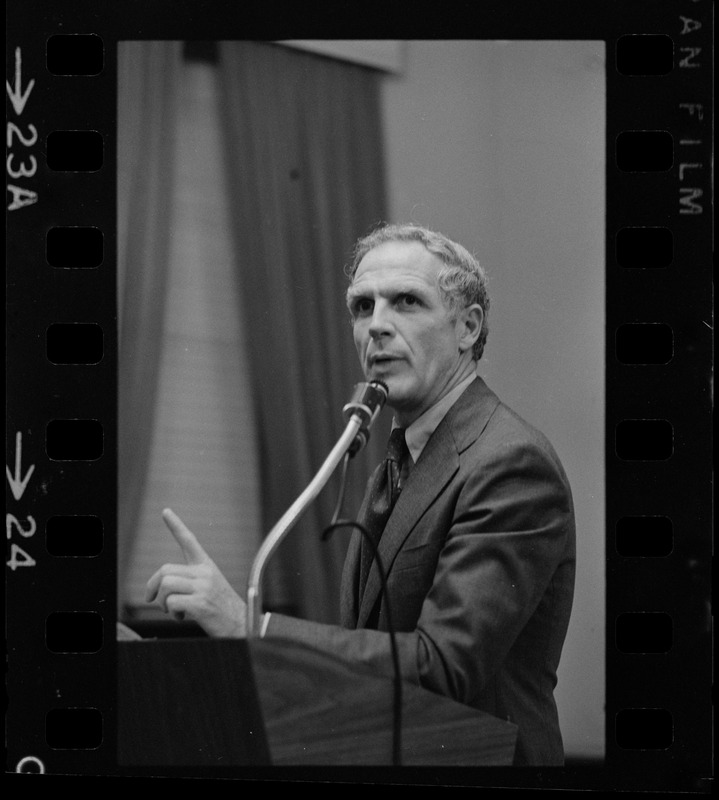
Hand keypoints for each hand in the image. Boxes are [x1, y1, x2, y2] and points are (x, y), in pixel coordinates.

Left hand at [145, 508, 246, 636]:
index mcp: (207, 566)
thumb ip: (189, 581)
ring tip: (173, 611)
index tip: (165, 511)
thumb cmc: (222, 609)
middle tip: (151, 599)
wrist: (242, 626)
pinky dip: (172, 613)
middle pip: (165, 569)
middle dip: (153, 586)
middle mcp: (205, 573)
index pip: (189, 540)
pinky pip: (172, 603)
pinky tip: (183, 617)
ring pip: (166, 585)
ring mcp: (204, 588)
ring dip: (163, 602)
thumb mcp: (208, 588)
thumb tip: (161, 587)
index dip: (175, 525)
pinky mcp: (201, 604)